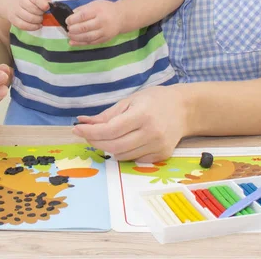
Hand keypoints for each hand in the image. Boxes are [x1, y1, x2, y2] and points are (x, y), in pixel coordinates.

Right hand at [7, 0, 50, 30]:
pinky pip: (23, 26)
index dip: (42, 3)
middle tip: (43, 13)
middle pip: (32, 8)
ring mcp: (15, 10)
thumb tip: (50, 4)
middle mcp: (19, 0)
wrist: (10, 2)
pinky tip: (38, 25)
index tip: (47, 7)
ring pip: (28, 18)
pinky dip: (32, 27)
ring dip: (37, 20)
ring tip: (40, 19)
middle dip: (40, 13)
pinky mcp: (13, 19)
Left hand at [66, 0, 122, 44]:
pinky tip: (73, 43)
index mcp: (98, 10)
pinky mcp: (104, 39)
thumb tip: (71, 15)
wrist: (121, 17)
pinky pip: (91, 43)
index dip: (73, 19)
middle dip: (74, 29)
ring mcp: (104, 32)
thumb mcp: (95, 4)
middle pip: (85, 27)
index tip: (67, 21)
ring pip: (88, 37)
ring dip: (76, 38)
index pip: (83, 15)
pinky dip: (80, 43)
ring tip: (69, 35)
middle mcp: (102, 21)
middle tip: (68, 29)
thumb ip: (83, 9)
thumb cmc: (106, 9)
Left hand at [72, 85, 188, 161]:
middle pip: (114, 146)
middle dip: (95, 142)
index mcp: (142, 115)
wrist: (184, 109)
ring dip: (108, 148)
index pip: (110, 130)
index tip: (77, 130)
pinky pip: (134, 159)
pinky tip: (124, 141)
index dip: (91, 132)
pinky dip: (124, 153)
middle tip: (85, 135)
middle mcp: (151, 133)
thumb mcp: (130, 100)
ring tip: (105, 137)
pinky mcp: (161, 156)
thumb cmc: (155, 100)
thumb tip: (83, 122)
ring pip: (122, 156)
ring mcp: (158, 147)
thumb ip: (107, 115)